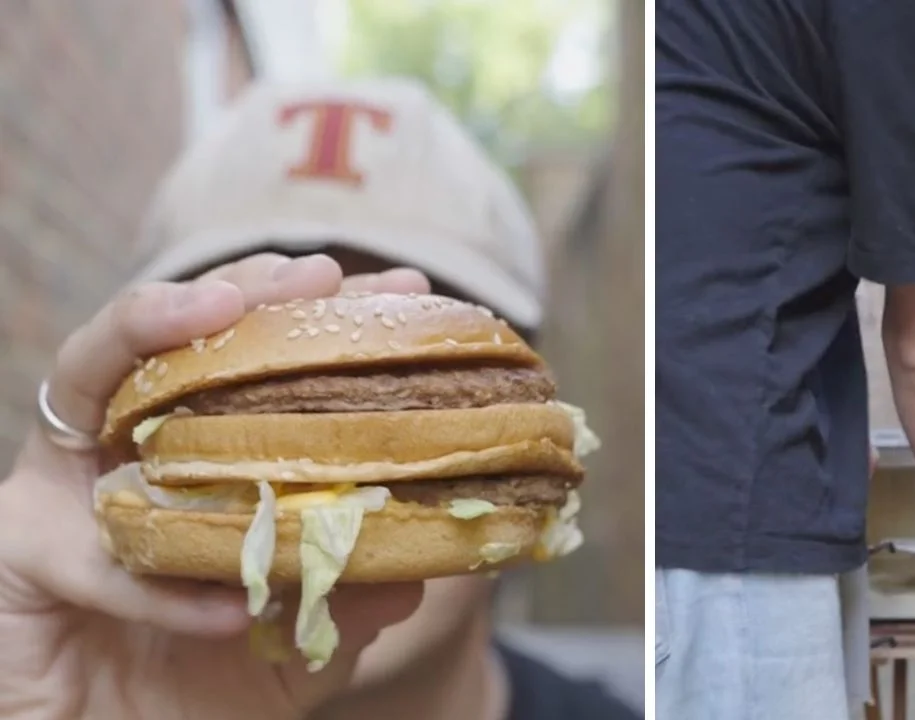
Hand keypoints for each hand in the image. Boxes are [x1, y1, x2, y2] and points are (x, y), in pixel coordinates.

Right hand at [0, 254, 434, 719]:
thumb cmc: (199, 693)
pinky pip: (82, 546)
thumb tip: (421, 562)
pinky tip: (222, 607)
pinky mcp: (14, 548)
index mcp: (196, 455)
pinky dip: (154, 580)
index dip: (325, 321)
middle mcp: (123, 450)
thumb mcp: (298, 642)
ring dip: (157, 326)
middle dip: (248, 290)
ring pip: (90, 373)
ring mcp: (60, 487)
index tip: (404, 292)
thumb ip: (347, 598)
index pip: (260, 362)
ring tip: (230, 309)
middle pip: (178, 338)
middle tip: (321, 274)